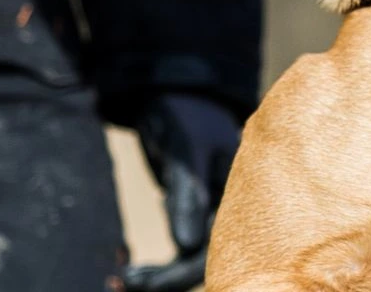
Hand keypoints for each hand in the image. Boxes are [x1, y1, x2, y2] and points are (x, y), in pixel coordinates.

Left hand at [122, 94, 241, 291]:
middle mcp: (234, 204)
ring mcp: (214, 210)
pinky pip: (185, 248)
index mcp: (245, 188)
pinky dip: (162, 264)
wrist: (176, 96)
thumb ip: (188, 192)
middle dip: (171, 276)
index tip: (150, 280)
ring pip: (195, 256)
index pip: (223, 239)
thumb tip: (188, 244)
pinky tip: (134, 269)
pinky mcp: (195, 212)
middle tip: (128, 281)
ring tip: (125, 277)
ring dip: (164, 274)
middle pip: (210, 256)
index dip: (190, 266)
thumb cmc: (186, 115)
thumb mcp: (186, 148)